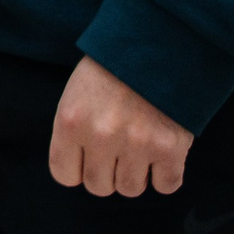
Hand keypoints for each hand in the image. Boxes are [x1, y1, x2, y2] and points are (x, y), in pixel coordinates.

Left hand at [48, 56, 190, 196]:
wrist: (156, 44)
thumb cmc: (111, 69)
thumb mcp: (76, 93)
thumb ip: (74, 131)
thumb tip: (80, 171)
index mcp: (69, 121)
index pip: (64, 175)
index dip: (77, 170)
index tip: (88, 159)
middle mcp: (99, 136)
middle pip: (99, 186)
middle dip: (108, 173)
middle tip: (118, 151)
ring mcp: (136, 144)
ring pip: (131, 189)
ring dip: (137, 174)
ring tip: (140, 148)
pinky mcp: (170, 148)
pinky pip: (166, 185)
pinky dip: (166, 175)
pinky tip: (163, 155)